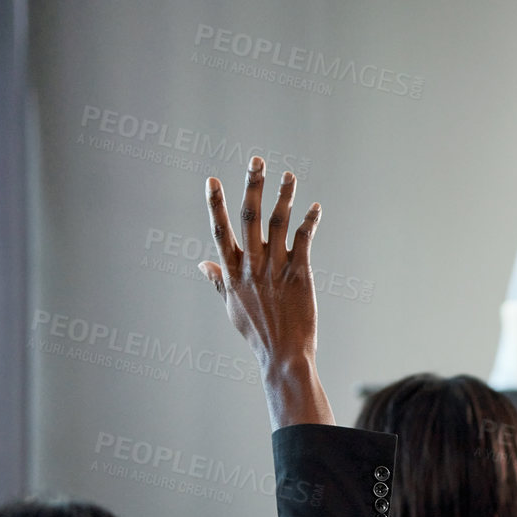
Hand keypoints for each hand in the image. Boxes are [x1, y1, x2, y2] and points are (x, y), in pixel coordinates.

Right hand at [201, 156, 334, 428]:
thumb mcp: (232, 307)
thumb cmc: (257, 333)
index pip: (221, 232)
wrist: (284, 354)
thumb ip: (218, 282)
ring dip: (284, 197)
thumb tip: (201, 264)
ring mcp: (276, 269)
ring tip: (288, 175)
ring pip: (279, 225)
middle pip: (250, 219)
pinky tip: (315, 207)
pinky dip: (309, 222)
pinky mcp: (300, 274)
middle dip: (252, 187)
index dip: (216, 205)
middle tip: (256, 161)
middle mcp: (252, 267)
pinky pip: (304, 241)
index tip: (211, 181)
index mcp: (233, 273)